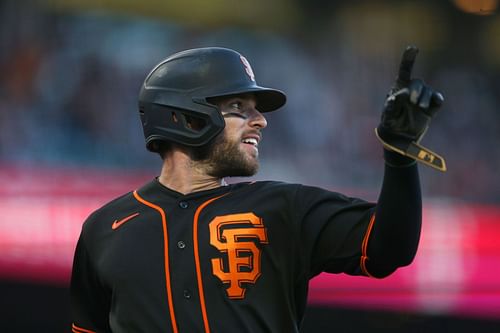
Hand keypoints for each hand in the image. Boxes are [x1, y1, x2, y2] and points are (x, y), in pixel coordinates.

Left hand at [376, 46, 446, 171]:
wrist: (399, 138)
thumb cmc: (390, 124)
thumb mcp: (388, 116)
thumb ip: (392, 105)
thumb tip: (402, 93)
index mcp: (399, 89)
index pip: (405, 71)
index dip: (409, 59)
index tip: (413, 48)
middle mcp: (411, 91)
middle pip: (418, 83)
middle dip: (416, 90)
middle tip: (412, 101)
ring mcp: (422, 99)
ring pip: (428, 91)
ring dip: (424, 98)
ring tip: (419, 108)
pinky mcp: (430, 108)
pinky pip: (437, 100)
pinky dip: (437, 100)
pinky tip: (435, 103)